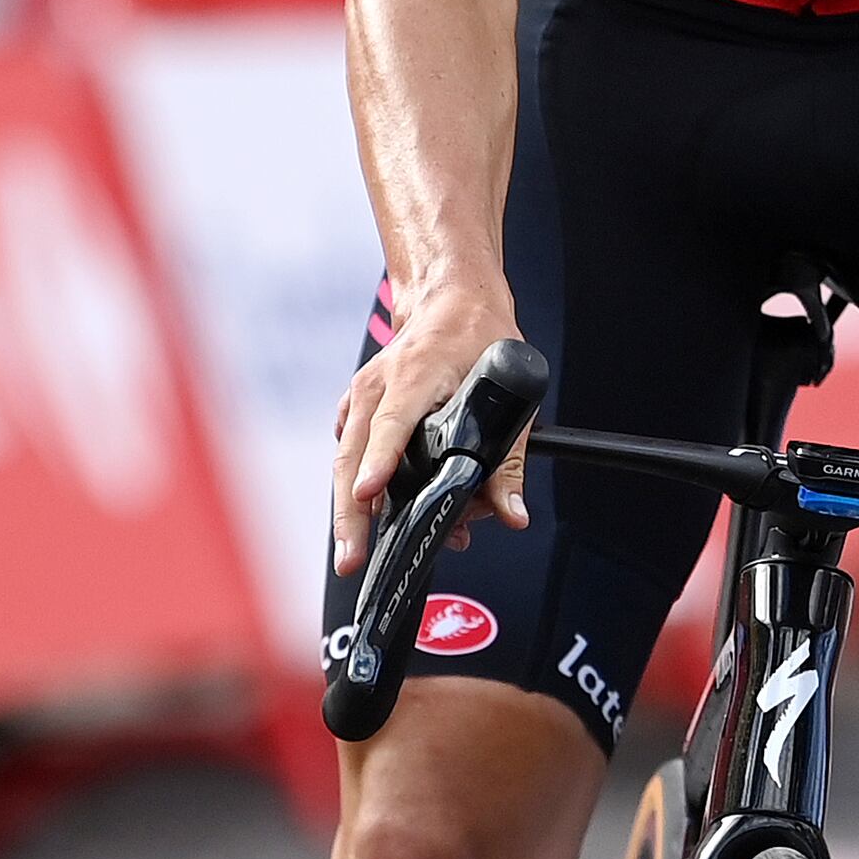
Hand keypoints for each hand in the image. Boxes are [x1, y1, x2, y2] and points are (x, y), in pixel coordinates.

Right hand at [329, 283, 530, 573]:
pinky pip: (350, 454)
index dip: (380, 461)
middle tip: (351, 559)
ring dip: (354, 510)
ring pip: (345, 460)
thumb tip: (513, 515)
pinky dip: (360, 487)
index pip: (392, 424)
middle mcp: (378, 385)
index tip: (368, 493)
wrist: (451, 299)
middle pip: (353, 454)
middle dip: (350, 513)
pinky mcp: (356, 409)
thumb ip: (509, 460)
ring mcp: (361, 395)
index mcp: (416, 374)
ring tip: (360, 554)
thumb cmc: (480, 338)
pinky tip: (380, 518)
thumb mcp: (512, 393)